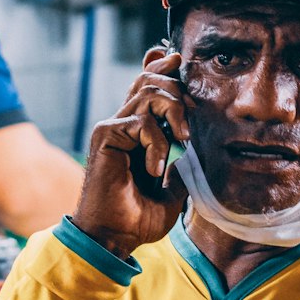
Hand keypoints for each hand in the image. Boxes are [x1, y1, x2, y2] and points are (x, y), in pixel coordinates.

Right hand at [72, 48, 190, 260]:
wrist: (114, 237)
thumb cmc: (137, 218)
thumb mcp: (172, 189)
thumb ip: (180, 163)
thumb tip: (193, 147)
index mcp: (135, 131)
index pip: (147, 84)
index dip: (162, 66)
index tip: (179, 62)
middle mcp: (121, 123)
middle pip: (150, 79)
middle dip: (178, 92)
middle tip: (188, 128)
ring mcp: (112, 127)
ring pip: (148, 92)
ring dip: (174, 114)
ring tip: (181, 143)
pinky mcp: (106, 135)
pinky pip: (141, 121)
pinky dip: (157, 144)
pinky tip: (155, 169)